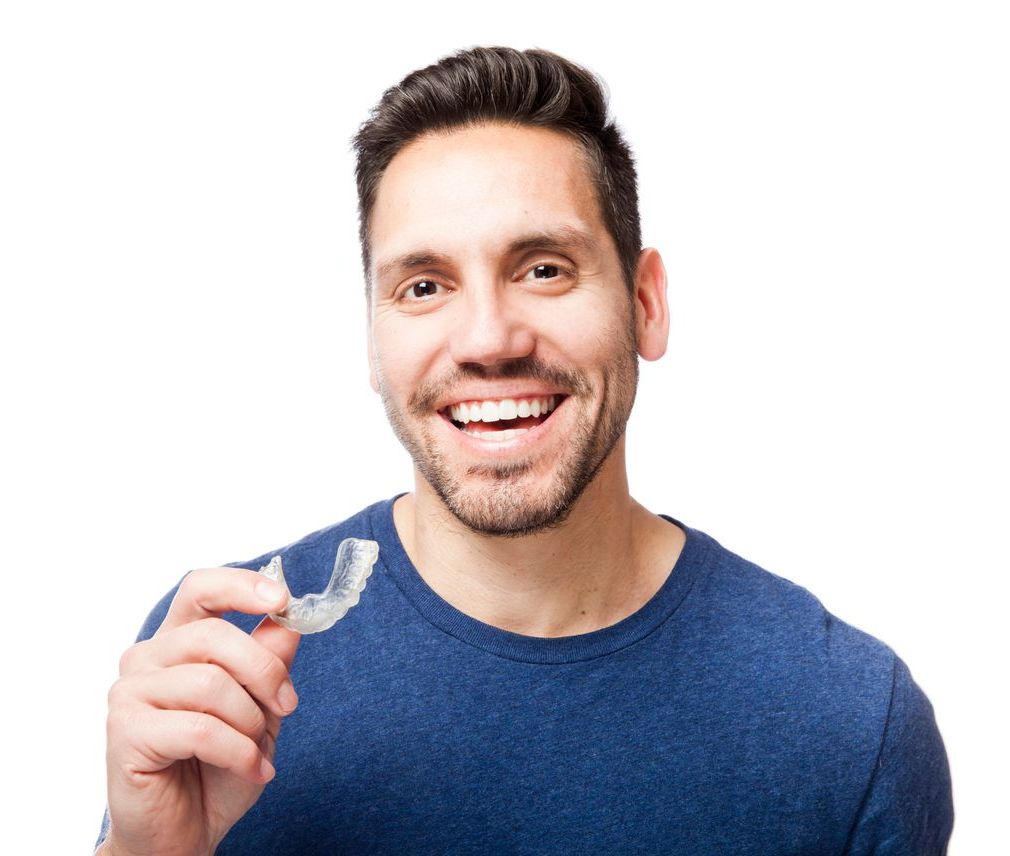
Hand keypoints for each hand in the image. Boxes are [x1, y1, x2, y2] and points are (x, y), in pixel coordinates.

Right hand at [102, 568, 300, 855]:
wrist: (184, 833)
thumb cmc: (218, 767)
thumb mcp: (260, 709)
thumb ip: (270, 662)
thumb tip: (288, 622)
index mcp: (178, 641)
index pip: (200, 589)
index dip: (240, 586)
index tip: (281, 599)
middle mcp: (147, 658)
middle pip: (214, 634)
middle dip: (264, 671)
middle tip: (287, 705)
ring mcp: (130, 693)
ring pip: (210, 683)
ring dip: (250, 721)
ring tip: (257, 749)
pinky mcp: (126, 732)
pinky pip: (200, 729)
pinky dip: (239, 751)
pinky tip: (252, 769)